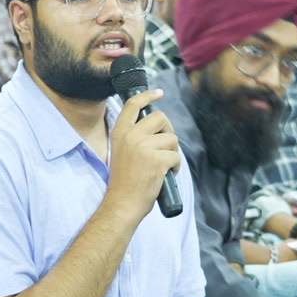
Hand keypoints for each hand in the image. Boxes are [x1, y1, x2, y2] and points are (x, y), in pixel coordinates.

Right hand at [106, 89, 180, 218]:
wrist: (122, 203)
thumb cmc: (124, 182)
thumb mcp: (121, 152)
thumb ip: (134, 137)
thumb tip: (157, 128)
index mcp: (120, 133)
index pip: (133, 105)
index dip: (148, 96)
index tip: (159, 93)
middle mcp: (131, 136)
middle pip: (160, 117)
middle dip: (168, 130)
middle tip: (165, 146)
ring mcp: (144, 147)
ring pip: (172, 138)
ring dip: (172, 152)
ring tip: (163, 167)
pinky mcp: (158, 159)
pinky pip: (176, 156)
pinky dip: (176, 166)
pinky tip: (166, 175)